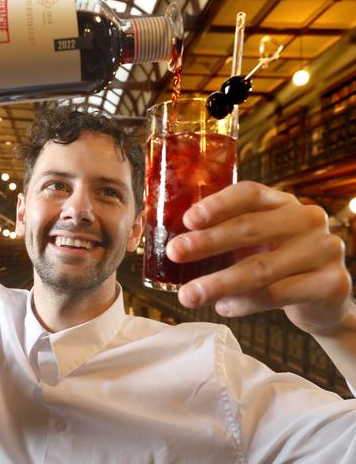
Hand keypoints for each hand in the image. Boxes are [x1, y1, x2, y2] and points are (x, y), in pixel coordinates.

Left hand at [166, 181, 352, 336]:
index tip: (187, 220)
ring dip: (219, 283)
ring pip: (261, 268)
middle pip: (250, 228)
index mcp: (283, 202)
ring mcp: (323, 250)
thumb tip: (170, 243)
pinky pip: (278, 295)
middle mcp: (306, 219)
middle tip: (174, 253)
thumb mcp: (255, 240)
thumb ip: (224, 233)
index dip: (218, 204)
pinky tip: (222, 307)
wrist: (324, 294)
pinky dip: (244, 304)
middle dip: (207, 242)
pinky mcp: (332, 283)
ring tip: (188, 296)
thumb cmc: (275, 259)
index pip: (249, 193)